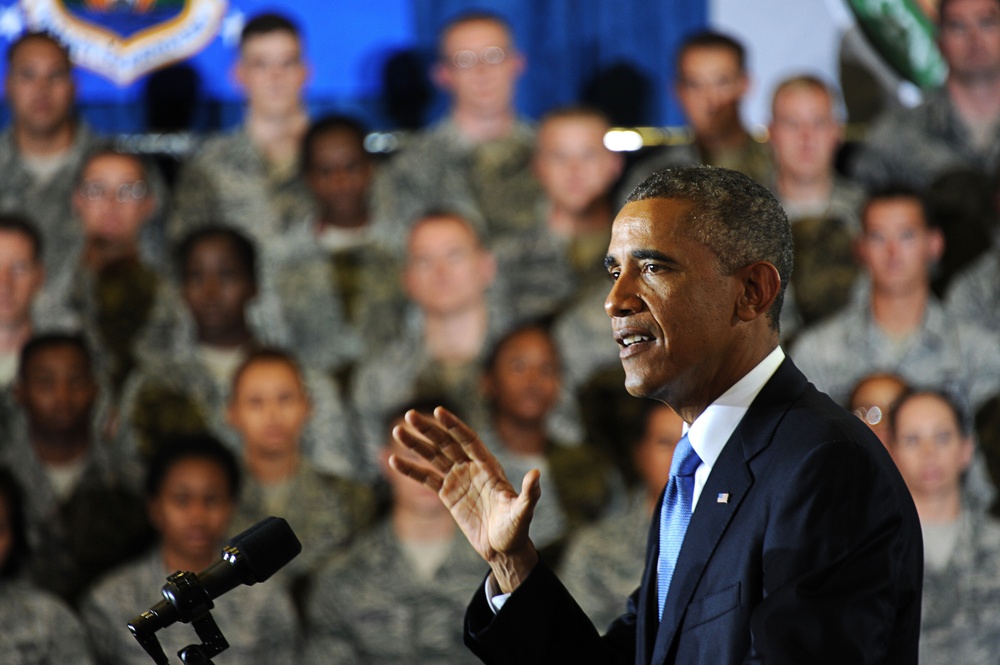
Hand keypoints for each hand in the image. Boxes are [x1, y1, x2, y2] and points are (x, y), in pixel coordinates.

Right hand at [390, 406, 540, 591]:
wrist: (502, 548)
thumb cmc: (516, 529)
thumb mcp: (523, 512)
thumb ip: (529, 494)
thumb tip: (536, 474)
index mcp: (488, 467)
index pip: (468, 440)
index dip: (454, 426)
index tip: (438, 411)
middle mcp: (472, 468)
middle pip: (447, 443)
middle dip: (429, 429)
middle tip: (409, 414)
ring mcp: (458, 479)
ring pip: (434, 457)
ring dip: (416, 444)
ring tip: (397, 431)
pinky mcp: (448, 494)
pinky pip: (427, 479)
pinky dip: (411, 469)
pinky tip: (394, 460)